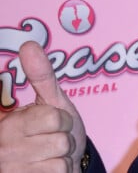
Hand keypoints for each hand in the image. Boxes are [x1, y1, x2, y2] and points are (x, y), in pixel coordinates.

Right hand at [0, 41, 85, 171]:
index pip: (52, 118)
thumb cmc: (54, 132)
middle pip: (59, 137)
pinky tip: (49, 172)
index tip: (46, 123)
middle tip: (51, 140)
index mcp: (5, 124)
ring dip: (64, 156)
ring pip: (60, 156)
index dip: (60, 119)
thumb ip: (41, 75)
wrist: (60, 165)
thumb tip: (28, 44)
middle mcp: (1, 148)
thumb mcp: (50, 101)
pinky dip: (63, 171)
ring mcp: (10, 169)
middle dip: (64, 137)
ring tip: (50, 156)